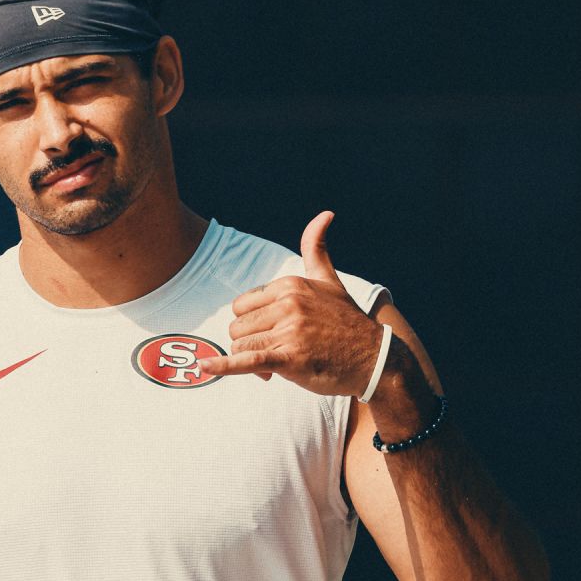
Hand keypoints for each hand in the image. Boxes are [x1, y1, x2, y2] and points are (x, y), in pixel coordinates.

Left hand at [198, 211, 382, 396]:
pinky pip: (248, 361)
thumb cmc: (347, 321)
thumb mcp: (329, 279)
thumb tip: (325, 213)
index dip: (252, 323)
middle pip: (238, 327)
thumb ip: (316, 248)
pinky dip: (225, 366)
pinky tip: (204, 367)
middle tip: (277, 352)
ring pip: (241, 346)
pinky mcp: (290, 359)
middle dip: (251, 342)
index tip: (274, 333)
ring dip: (253, 361)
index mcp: (289, 284)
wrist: (376, 358)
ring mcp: (289, 331)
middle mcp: (288, 304)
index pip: (242, 305)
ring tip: (280, 365)